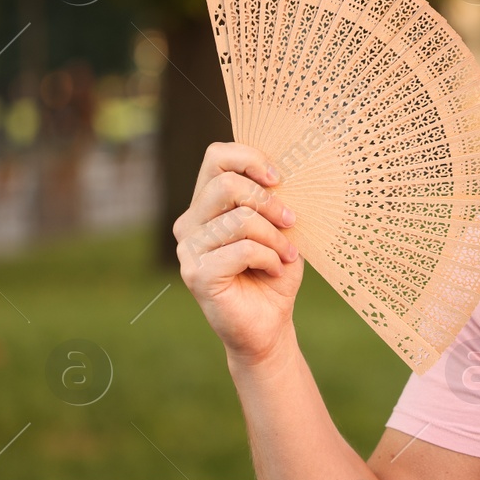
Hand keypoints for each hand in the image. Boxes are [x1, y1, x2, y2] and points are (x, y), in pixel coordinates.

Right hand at [173, 143, 303, 364]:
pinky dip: (268, 257)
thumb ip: (273, 198)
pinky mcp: (196, 273)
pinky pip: (241, 249)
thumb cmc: (275, 271)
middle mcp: (190, 222)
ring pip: (238, 219)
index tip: (278, 178)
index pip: (216, 157)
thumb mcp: (280, 227)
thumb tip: (280, 174)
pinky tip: (273, 270)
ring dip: (274, 236)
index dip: (249, 158)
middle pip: (226, 184)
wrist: (269, 322)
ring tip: (286, 255)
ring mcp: (188, 248)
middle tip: (291, 222)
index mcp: (207, 204)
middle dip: (269, 201)